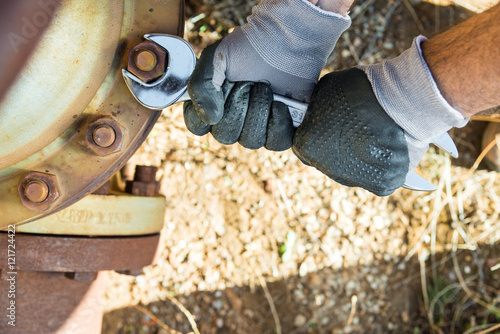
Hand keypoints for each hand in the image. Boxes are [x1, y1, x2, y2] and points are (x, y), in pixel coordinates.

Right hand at [184, 0, 350, 150]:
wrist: (287, 41)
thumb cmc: (249, 47)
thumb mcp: (216, 57)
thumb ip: (202, 86)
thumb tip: (210, 119)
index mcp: (210, 104)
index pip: (198, 126)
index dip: (209, 110)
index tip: (222, 88)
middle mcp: (231, 120)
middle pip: (226, 136)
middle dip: (238, 106)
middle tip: (247, 82)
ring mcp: (256, 126)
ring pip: (251, 141)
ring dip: (259, 110)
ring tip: (265, 87)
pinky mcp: (280, 129)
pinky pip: (275, 143)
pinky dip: (278, 123)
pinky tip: (280, 103)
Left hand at [293, 37, 467, 195]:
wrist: (396, 100)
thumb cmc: (358, 89)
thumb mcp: (324, 90)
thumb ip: (316, 108)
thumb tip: (318, 112)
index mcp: (306, 147)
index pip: (303, 144)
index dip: (314, 132)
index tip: (326, 122)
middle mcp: (326, 169)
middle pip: (328, 160)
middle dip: (337, 146)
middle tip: (353, 126)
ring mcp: (354, 180)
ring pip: (353, 170)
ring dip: (359, 156)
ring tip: (374, 133)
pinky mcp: (381, 184)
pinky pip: (377, 177)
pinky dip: (382, 165)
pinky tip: (388, 147)